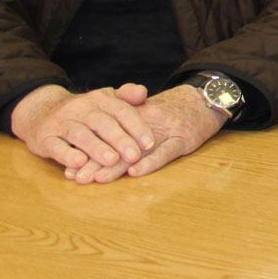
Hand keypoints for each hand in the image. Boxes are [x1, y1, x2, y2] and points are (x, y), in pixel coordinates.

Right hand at [11, 83, 154, 174]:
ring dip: (97, 148)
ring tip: (112, 160)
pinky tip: (79, 163)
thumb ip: (126, 98)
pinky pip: (56, 146)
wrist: (41, 110)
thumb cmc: (84, 110)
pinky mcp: (45, 138)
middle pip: (103, 123)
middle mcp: (81, 108)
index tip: (149, 144)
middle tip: (135, 155)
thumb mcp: (105, 100)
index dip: (137, 127)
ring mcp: (62, 123)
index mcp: (100, 99)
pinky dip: (67, 154)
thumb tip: (143, 93)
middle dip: (120, 139)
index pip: (122, 111)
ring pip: (80, 134)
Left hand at [66, 85, 225, 184]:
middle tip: (77, 178)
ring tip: (97, 178)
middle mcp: (147, 123)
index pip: (107, 136)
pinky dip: (149, 163)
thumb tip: (97, 148)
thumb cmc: (175, 111)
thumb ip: (125, 127)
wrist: (206, 100)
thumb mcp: (148, 114)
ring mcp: (165, 131)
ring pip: (137, 150)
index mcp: (136, 116)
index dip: (89, 153)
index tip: (71, 169)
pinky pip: (164, 152)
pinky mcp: (183, 139)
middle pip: (117, 144)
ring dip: (116, 165)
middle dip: (96, 162)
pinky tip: (135, 172)